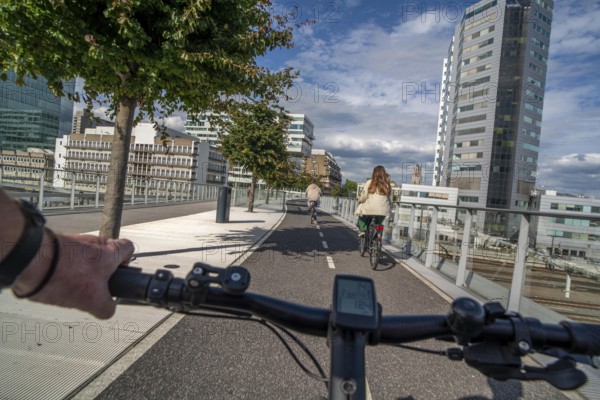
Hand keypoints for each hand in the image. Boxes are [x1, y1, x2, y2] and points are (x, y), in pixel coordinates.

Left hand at [12, 233, 134, 318]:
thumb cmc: (64, 275)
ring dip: (80, 272)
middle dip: (100, 272)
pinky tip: (55, 283)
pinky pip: (66, 258)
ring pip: (85, 258)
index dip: (126, 261)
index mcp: (110, 252)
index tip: (120, 272)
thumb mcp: (93, 301)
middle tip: (93, 287)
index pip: (128, 248)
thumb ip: (106, 307)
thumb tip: (108, 309)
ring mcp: (75, 241)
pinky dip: (63, 270)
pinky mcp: (57, 244)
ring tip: (69, 289)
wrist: (31, 261)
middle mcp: (94, 242)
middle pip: (105, 255)